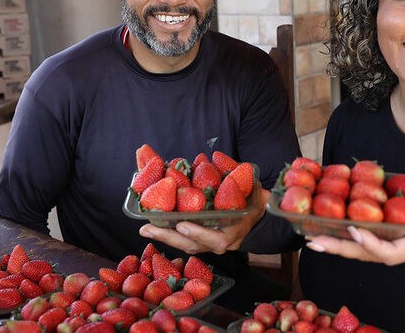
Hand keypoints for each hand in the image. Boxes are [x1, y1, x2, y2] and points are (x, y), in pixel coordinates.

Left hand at [138, 189, 269, 254]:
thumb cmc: (253, 196)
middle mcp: (224, 243)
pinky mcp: (204, 242)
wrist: (258, 211)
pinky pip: (186, 242)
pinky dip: (169, 234)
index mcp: (236, 231)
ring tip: (146, 228)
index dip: (200, 233)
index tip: (182, 224)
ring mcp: (213, 245)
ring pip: (187, 245)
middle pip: (195, 246)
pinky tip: (152, 227)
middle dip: (170, 237)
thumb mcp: (250, 185)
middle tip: (148, 228)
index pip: (218, 240)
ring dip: (165, 237)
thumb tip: (215, 158)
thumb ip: (236, 176)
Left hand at [305, 195, 404, 266]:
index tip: (356, 230)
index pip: (389, 252)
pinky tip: (324, 231)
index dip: (371, 244)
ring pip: (357, 251)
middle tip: (313, 241)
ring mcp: (388, 249)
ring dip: (333, 245)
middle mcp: (396, 251)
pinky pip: (359, 244)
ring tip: (309, 238)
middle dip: (338, 248)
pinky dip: (341, 238)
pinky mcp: (384, 243)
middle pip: (363, 255)